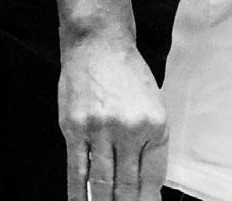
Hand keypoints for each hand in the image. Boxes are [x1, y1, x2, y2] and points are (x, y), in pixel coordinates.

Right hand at [58, 27, 167, 200]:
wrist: (100, 45)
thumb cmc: (128, 73)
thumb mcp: (153, 103)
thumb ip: (151, 140)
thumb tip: (146, 179)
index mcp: (156, 124)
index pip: (154, 176)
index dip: (148, 199)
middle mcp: (131, 129)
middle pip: (129, 185)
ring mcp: (101, 130)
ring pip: (103, 183)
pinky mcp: (75, 128)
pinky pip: (77, 170)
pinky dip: (79, 193)